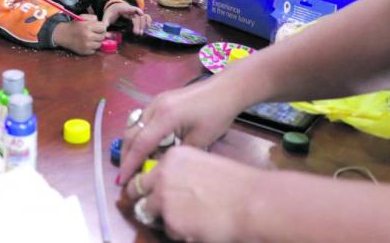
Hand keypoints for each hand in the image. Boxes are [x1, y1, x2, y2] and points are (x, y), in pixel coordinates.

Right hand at [52, 15, 106, 54]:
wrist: (63, 35)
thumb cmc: (74, 25)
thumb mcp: (82, 17)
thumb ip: (93, 18)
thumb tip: (104, 25)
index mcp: (87, 26)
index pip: (103, 28)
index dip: (101, 27)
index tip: (98, 28)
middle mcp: (88, 36)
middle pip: (102, 36)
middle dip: (100, 34)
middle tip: (94, 33)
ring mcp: (87, 45)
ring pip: (100, 44)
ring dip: (97, 41)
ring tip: (91, 38)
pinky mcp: (85, 52)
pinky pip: (94, 50)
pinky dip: (92, 47)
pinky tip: (87, 43)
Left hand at [102, 1, 151, 35]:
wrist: (114, 8)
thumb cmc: (110, 13)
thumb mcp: (106, 17)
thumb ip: (105, 23)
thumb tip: (104, 31)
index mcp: (122, 8)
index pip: (130, 8)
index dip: (136, 10)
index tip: (141, 13)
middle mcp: (130, 9)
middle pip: (137, 15)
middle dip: (138, 24)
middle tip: (137, 33)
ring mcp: (135, 12)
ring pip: (142, 17)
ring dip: (143, 24)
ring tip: (140, 33)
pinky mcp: (137, 15)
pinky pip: (145, 17)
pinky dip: (147, 21)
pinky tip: (147, 27)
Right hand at [119, 73, 242, 181]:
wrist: (225, 90)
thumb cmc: (216, 115)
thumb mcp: (199, 140)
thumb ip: (177, 153)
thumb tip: (161, 165)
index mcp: (165, 116)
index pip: (141, 143)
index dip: (130, 163)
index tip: (124, 180)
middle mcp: (155, 107)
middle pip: (132, 134)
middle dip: (127, 155)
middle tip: (127, 174)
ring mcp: (156, 101)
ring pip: (134, 126)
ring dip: (132, 144)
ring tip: (135, 163)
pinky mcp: (160, 100)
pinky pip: (143, 119)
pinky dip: (141, 134)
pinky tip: (148, 146)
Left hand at [125, 145, 256, 241]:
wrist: (251, 203)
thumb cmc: (237, 184)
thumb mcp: (204, 165)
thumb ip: (181, 173)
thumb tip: (170, 187)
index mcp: (172, 157)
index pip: (147, 171)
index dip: (148, 185)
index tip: (150, 192)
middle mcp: (162, 174)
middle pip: (138, 191)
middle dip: (144, 201)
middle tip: (154, 209)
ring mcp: (163, 199)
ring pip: (150, 213)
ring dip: (164, 218)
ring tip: (189, 219)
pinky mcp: (170, 222)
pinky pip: (168, 231)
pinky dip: (180, 232)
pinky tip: (199, 228)